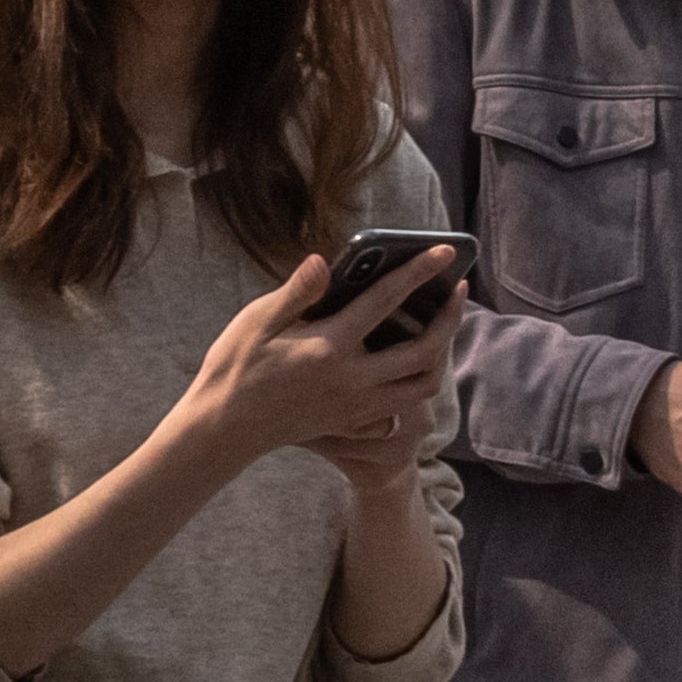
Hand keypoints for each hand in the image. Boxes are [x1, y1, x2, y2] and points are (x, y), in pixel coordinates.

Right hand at [176, 251, 458, 487]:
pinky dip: (419, 380)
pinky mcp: (353, 421)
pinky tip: (414, 358)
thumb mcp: (256, 322)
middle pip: (423, 351)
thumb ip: (297, 292)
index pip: (385, 302)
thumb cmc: (234, 369)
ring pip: (422, 385)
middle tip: (458, 288)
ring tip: (443, 323)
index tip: (445, 250)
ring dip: (442, 353)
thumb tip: (324, 261)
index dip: (418, 271)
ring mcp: (356, 406)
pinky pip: (403, 403)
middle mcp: (351, 381)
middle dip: (450, 317)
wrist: (223, 430)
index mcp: (328, 349)